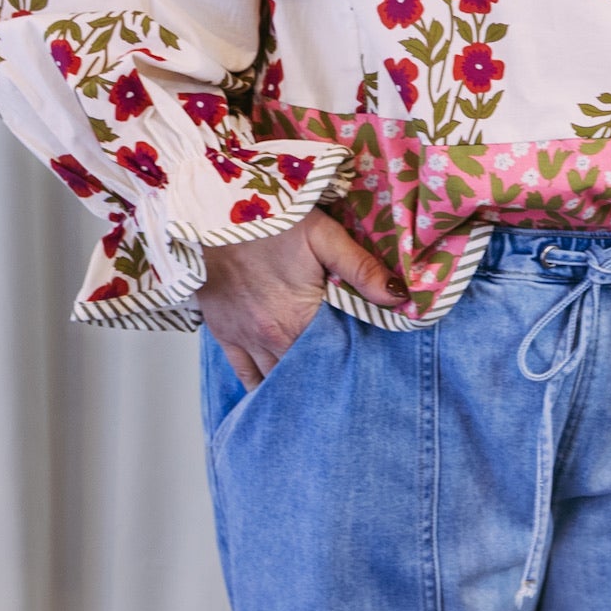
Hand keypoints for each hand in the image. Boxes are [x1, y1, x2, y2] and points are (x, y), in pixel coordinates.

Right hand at [196, 211, 405, 389]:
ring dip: (296, 386)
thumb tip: (400, 296)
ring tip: (318, 394)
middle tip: (346, 388)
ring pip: (275, 380)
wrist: (210, 215)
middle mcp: (271, 338)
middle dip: (325, 379)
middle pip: (305, 374)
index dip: (351, 365)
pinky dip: (261, 387)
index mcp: (299, 319)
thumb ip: (361, 268)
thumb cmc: (268, 221)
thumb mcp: (322, 235)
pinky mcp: (225, 334)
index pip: (333, 359)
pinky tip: (276, 396)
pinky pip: (244, 374)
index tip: (368, 372)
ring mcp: (245, 339)